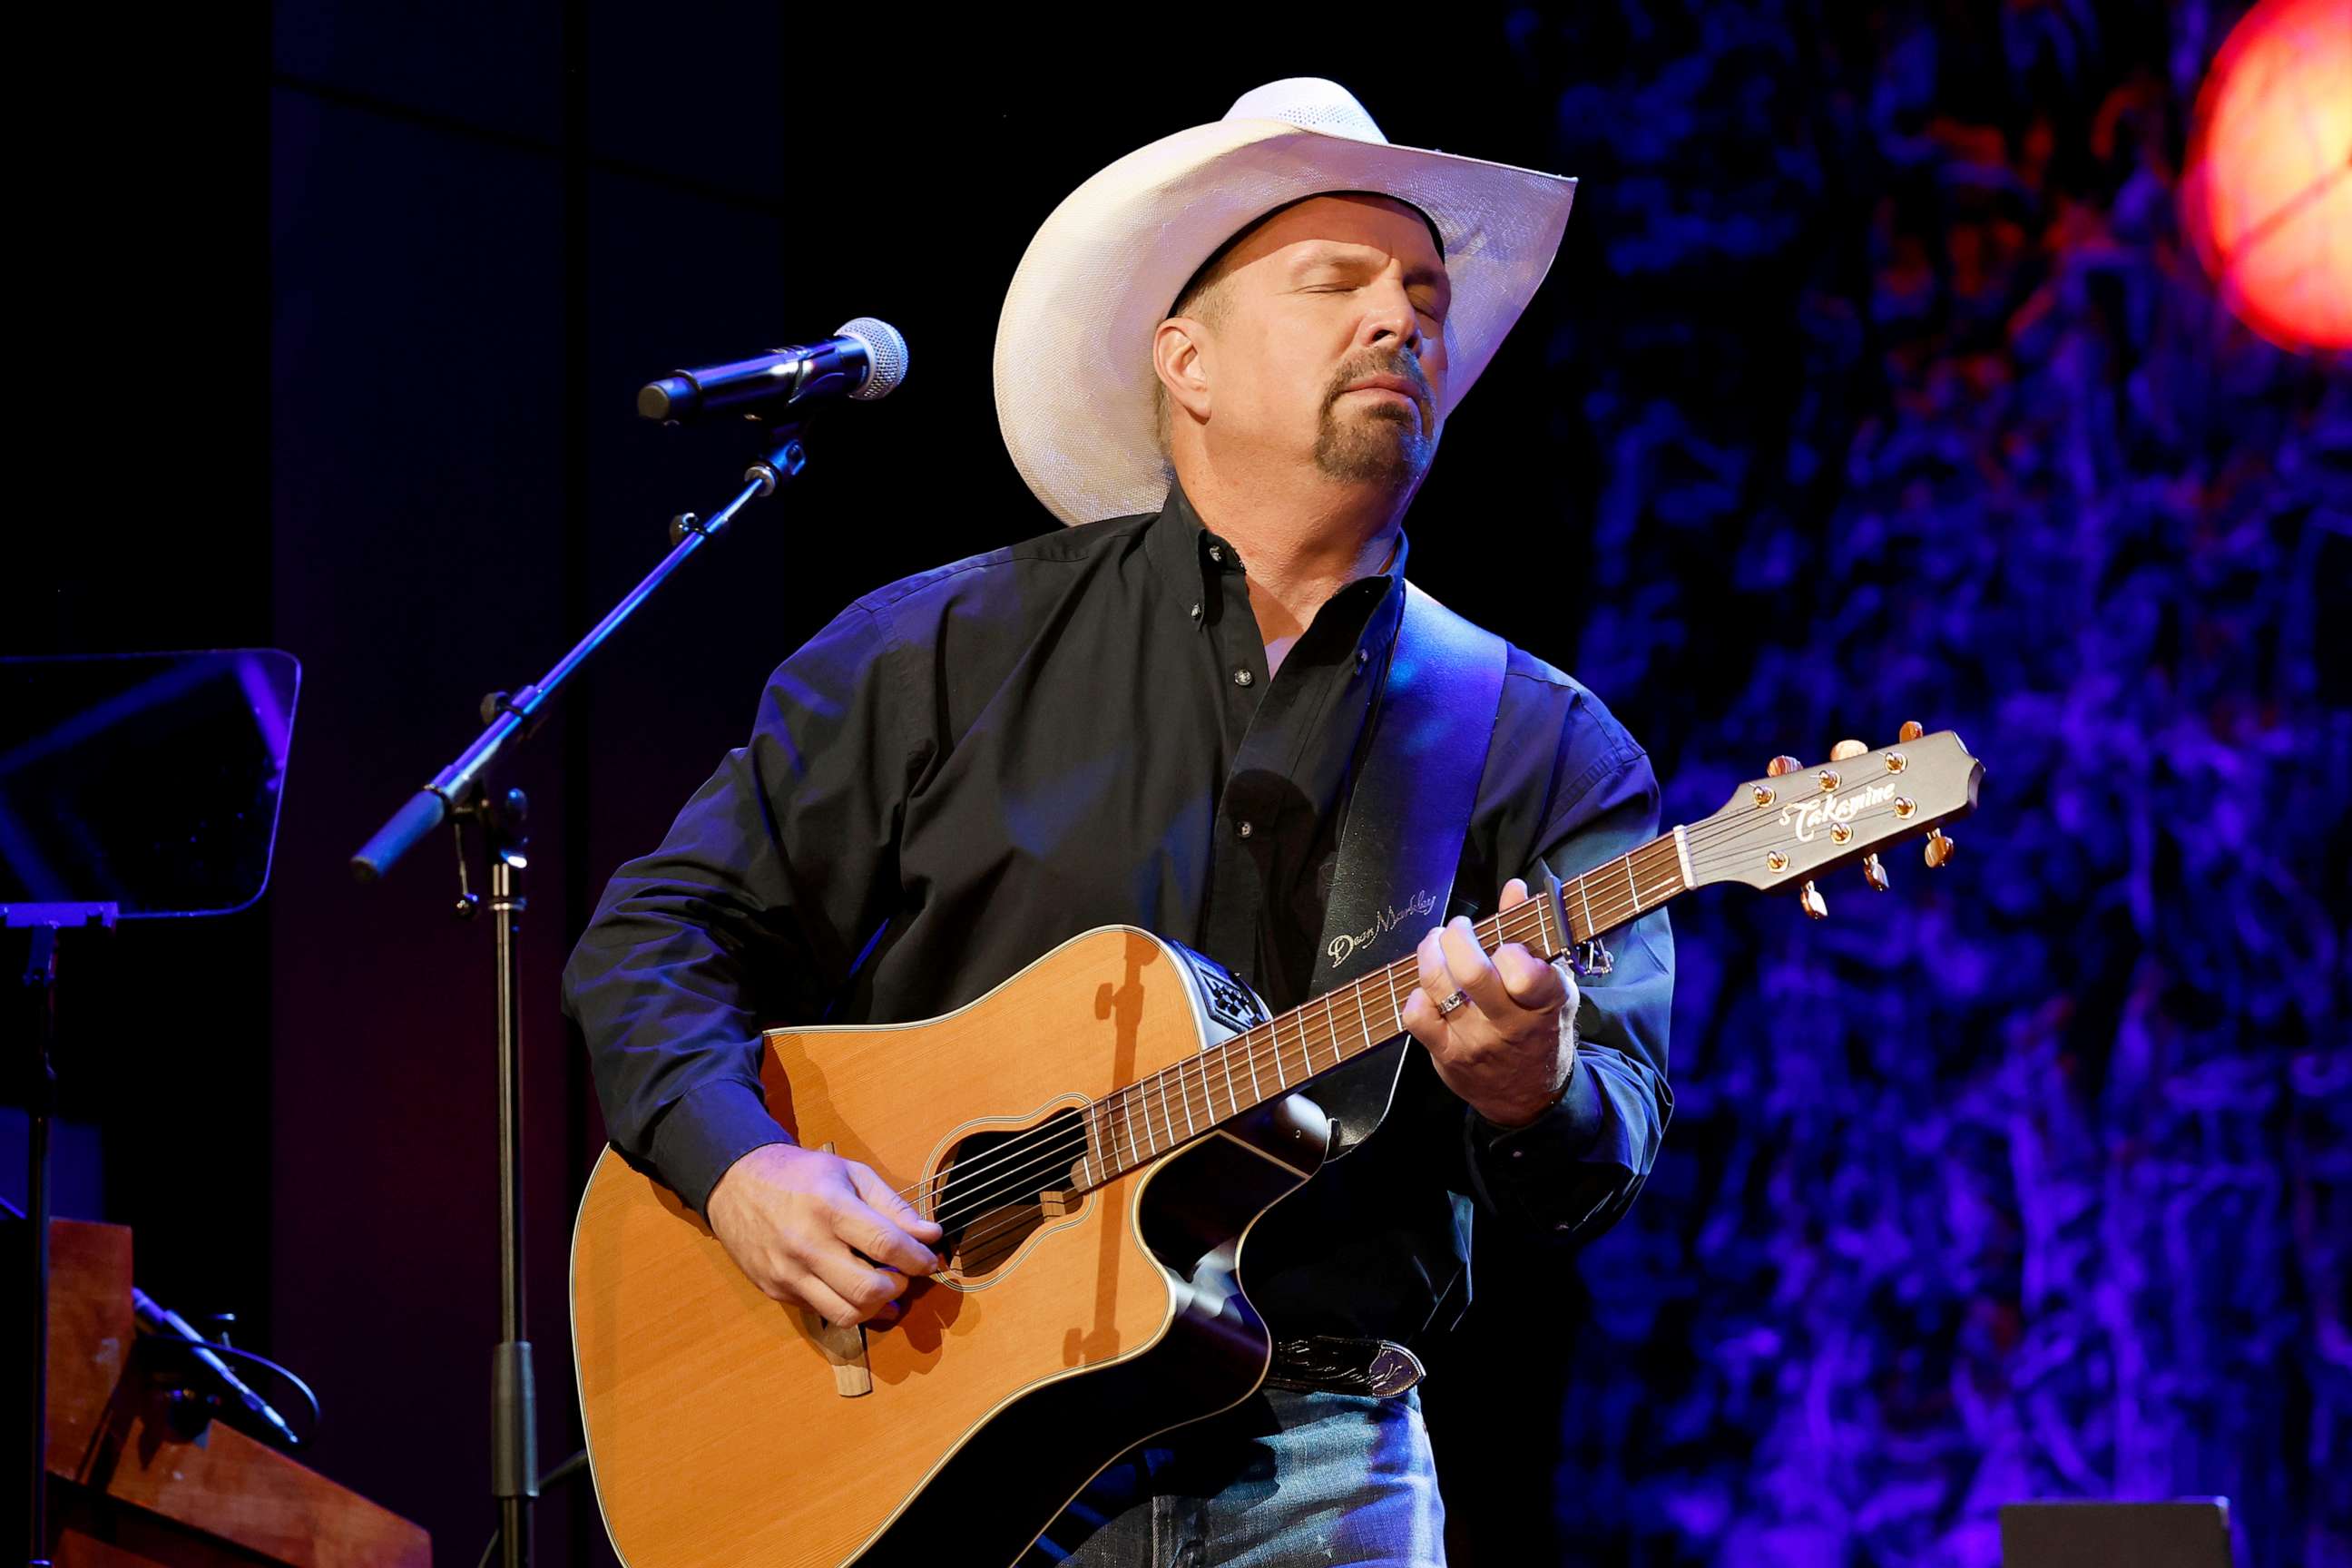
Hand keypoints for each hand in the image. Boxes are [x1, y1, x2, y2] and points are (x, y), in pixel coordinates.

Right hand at [704, 1142, 945, 1327]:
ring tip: (885, 1287)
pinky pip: (822, 1312)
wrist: (736, 1184)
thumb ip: (892, 1205)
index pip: (885, 1244)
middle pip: (868, 1288)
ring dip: (877, 1307)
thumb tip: (929, 1235)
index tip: (929, 1260)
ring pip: (846, 1313)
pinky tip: (859, 1294)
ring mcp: (788, 1272)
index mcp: (829, 1207)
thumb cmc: (801, 1174)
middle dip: (900, 1286)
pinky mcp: (776, 1290)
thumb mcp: (850, 1173)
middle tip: (905, 1274)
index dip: (917, 1259)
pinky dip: (849, 1308)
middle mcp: (806, 1244)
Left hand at [1400, 878, 1577, 1127]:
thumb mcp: (1552, 985)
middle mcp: (1509, 1023)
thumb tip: (1514, 888)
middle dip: (1457, 936)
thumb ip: (1530, 934)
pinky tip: (1427, 988)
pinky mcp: (1447, 1054)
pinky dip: (1416, 994)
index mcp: (1544, 1002)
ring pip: (1439, 986)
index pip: (1523, 971)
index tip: (1504, 944)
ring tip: (1436, 943)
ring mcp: (1475, 1040)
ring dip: (1430, 953)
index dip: (1508, 949)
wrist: (1531, 1096)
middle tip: (1458, 929)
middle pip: (1471, 971)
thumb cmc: (1541, 1029)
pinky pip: (1417, 1016)